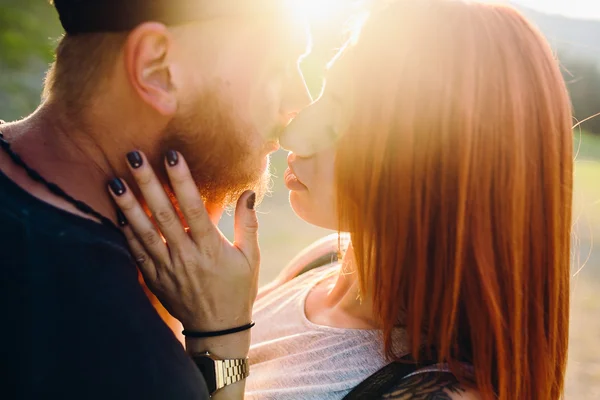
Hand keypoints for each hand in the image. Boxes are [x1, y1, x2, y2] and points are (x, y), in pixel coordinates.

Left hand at [109, 151, 259, 332]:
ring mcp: (167, 268)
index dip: (181, 180)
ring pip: (144, 232)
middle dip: (147, 184)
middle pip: (163, 215)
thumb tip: (248, 192)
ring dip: (128, 206)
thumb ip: (248, 224)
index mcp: (211, 248)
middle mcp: (186, 256)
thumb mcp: (250, 258)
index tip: (171, 155)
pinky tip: (117, 212)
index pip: (193, 208)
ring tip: (114, 181)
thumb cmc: (237, 289)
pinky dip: (126, 232)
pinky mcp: (155, 278)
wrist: (217, 328)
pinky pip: (137, 252)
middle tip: (133, 156)